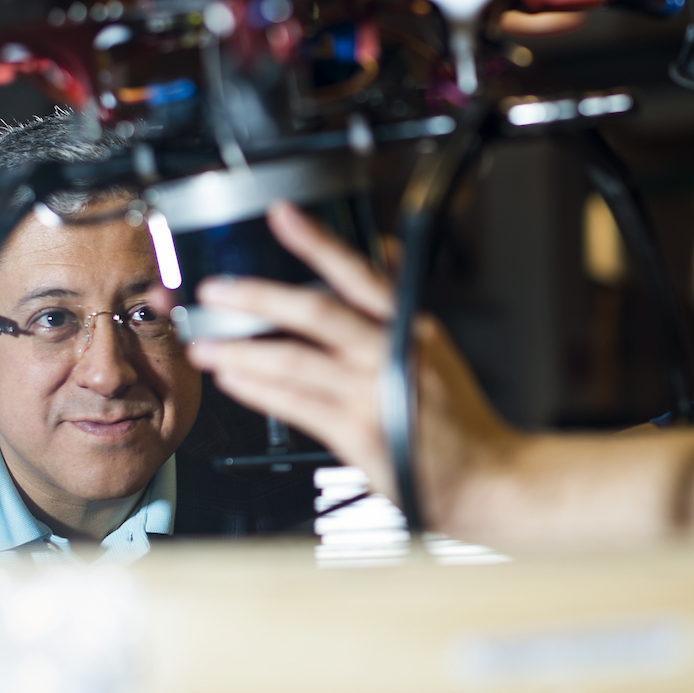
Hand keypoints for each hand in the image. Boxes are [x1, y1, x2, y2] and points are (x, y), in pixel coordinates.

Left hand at [185, 201, 515, 524]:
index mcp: (411, 327)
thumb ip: (400, 298)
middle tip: (216, 291)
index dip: (319, 243)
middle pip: (317, 312)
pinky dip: (259, 391)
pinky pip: (296, 406)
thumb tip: (383, 250)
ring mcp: (375, 395)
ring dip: (241, 351)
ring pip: (294, 361)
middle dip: (258, 297)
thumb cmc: (458, 417)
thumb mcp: (434, 346)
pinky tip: (235, 382)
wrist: (486, 476)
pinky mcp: (360, 436)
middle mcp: (392, 355)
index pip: (360, 273)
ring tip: (207, 346)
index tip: (284, 215)